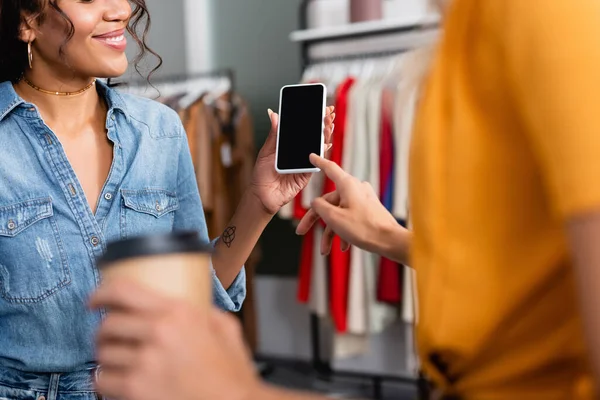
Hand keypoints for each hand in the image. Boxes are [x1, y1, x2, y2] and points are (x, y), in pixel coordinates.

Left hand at [89, 280, 261, 399]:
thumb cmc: (231, 373)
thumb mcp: (225, 327)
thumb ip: (203, 311)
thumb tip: (188, 304)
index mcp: (179, 312)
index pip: (123, 291)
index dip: (101, 293)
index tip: (95, 300)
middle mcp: (159, 332)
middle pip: (108, 324)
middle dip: (105, 332)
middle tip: (111, 338)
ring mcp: (145, 362)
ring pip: (103, 353)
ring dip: (108, 357)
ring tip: (120, 362)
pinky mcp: (135, 390)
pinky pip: (102, 381)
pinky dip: (107, 382)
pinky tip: (120, 381)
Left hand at [250, 107, 334, 214]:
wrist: (261, 195)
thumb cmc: (261, 175)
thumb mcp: (266, 151)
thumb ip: (274, 134)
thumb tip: (273, 114)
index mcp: (289, 146)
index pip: (303, 130)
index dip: (312, 119)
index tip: (319, 108)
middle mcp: (298, 153)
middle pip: (314, 136)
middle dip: (323, 124)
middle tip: (328, 113)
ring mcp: (304, 163)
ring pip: (318, 147)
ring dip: (325, 135)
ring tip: (328, 124)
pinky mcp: (307, 174)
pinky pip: (316, 162)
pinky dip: (321, 153)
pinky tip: (325, 143)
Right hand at [296, 154, 408, 262]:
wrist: (390, 241)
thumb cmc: (365, 229)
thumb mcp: (334, 218)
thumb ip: (320, 207)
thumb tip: (315, 202)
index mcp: (348, 185)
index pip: (329, 168)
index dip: (318, 162)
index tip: (312, 156)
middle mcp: (356, 189)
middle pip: (329, 201)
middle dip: (316, 220)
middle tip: (302, 230)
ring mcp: (363, 200)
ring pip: (339, 212)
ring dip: (330, 232)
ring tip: (325, 250)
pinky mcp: (368, 210)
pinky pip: (350, 217)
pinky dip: (343, 231)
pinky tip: (343, 246)